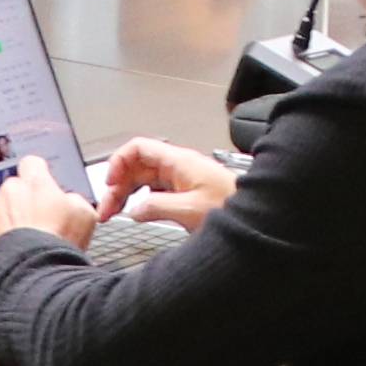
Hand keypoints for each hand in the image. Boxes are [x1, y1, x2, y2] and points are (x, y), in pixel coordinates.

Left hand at [0, 168, 98, 250]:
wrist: (31, 274)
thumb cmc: (57, 246)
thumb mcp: (85, 216)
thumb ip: (75, 200)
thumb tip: (70, 202)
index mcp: (35, 183)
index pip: (33, 164)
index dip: (39, 175)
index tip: (43, 186)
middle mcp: (9, 192)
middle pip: (15, 189)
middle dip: (23, 202)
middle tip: (38, 224)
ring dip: (9, 222)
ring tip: (25, 244)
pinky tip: (11, 253)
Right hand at [89, 136, 237, 227]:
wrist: (258, 216)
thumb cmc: (232, 207)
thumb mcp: (189, 210)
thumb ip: (157, 207)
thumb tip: (134, 210)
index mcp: (178, 162)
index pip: (138, 148)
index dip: (119, 162)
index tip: (110, 183)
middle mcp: (178, 166)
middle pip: (137, 167)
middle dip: (118, 185)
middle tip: (107, 209)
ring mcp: (182, 179)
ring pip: (144, 180)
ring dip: (127, 194)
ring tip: (115, 213)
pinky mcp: (187, 193)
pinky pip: (156, 191)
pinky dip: (141, 200)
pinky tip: (138, 213)